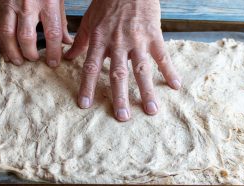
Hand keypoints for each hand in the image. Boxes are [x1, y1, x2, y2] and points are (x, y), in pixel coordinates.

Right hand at [0, 0, 72, 66]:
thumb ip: (61, 21)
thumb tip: (67, 41)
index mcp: (48, 3)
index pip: (52, 34)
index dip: (53, 52)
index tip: (54, 62)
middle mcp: (29, 5)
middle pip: (27, 37)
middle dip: (30, 54)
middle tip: (35, 60)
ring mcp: (12, 5)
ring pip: (8, 35)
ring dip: (13, 52)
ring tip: (19, 61)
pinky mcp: (0, 5)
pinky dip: (2, 43)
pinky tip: (7, 51)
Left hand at [65, 0, 180, 121]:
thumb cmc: (107, 2)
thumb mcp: (89, 20)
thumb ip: (80, 41)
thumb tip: (68, 58)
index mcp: (100, 40)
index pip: (91, 67)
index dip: (87, 86)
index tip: (85, 105)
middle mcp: (118, 43)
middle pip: (119, 74)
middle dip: (120, 97)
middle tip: (122, 117)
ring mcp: (138, 40)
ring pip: (142, 69)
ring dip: (147, 91)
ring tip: (151, 110)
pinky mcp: (155, 35)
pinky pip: (163, 56)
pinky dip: (170, 70)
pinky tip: (176, 86)